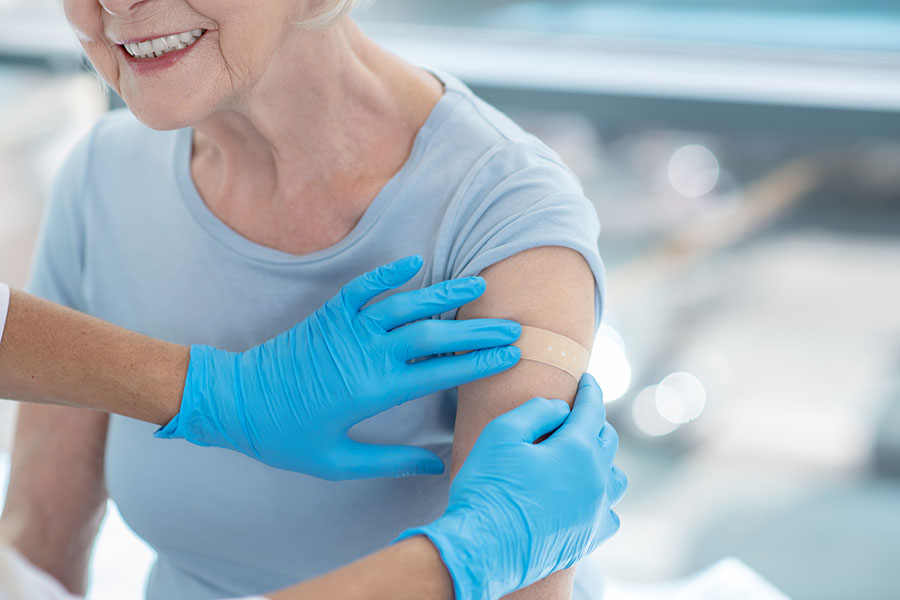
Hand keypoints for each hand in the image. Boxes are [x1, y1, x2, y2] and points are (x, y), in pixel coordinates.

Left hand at [156, 255, 521, 479]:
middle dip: (475, 330)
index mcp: (372, 390)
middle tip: (511, 327)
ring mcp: (347, 329)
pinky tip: (414, 263)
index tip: (510, 356)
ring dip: (442, 295)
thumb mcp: (337, 461)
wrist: (236, 402)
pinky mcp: (329, 315)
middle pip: (431, 335)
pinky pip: (363, 287)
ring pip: (404, 305)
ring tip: (476, 286)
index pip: (438, 371)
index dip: (477, 362)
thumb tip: (435, 464)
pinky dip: (388, 273)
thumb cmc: (285, 436)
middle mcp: (365, 353)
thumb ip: (390, 462)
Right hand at [398, 374, 626, 599]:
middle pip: (607, 440)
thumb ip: (536, 411)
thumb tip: (560, 408)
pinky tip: (586, 496)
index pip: (593, 410)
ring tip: (582, 455)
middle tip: (576, 414)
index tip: (588, 380)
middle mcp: (596, 480)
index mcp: (578, 450)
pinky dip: (602, 497)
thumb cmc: (487, 488)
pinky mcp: (588, 538)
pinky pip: (609, 513)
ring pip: (615, 477)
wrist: (482, 548)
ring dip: (602, 459)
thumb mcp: (502, 433)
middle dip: (594, 421)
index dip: (591, 390)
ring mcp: (595, 512)